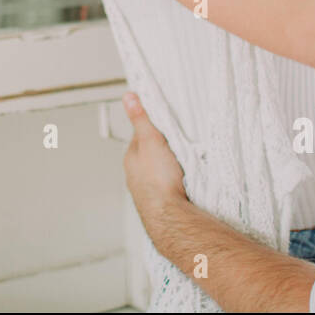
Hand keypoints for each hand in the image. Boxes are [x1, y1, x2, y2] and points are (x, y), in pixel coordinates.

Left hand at [122, 92, 188, 230]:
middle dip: (164, 148)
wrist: (169, 216)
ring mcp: (148, 189)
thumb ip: (141, 119)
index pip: (141, 135)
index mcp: (131, 158)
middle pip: (151, 154)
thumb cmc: (158, 181)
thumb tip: (129, 98)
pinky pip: (168, 185)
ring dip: (170, 165)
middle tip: (179, 142)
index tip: (166, 121)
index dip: (154, 127)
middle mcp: (136, 174)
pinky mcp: (161, 201)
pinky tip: (185, 180)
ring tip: (184, 162)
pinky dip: (175, 180)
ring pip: (159, 170)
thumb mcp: (150, 141)